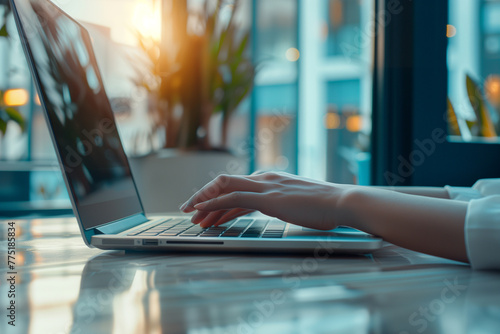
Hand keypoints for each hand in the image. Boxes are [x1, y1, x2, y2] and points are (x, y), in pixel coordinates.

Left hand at [179, 172, 353, 228]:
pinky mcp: (268, 197)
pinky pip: (233, 197)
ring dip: (205, 202)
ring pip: (224, 188)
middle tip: (192, 212)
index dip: (220, 198)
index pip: (238, 186)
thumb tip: (283, 209)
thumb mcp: (300, 201)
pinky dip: (214, 202)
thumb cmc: (325, 206)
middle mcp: (265, 178)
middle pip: (226, 183)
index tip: (208, 210)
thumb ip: (286, 201)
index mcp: (272, 179)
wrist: (341, 202)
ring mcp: (266, 186)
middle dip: (205, 196)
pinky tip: (202, 210)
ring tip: (192, 215)